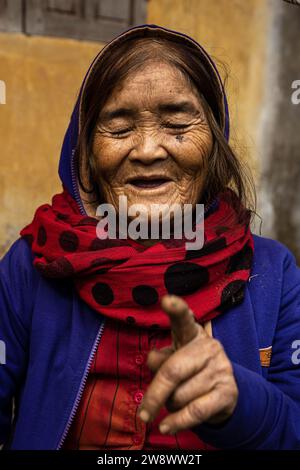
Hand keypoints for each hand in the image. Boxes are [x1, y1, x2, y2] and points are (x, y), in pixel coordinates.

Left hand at [138, 294, 237, 434]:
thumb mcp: (174, 359)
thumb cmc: (189, 370)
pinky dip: (177, 423)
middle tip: (143, 413)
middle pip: (172, 371)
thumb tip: (154, 362)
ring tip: (178, 400)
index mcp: (191, 334)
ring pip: (179, 396)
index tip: (166, 300)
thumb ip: (160, 359)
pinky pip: (194, 412)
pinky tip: (167, 426)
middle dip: (154, 395)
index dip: (176, 309)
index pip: (183, 320)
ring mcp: (221, 368)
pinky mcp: (228, 392)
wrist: (224, 391)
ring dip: (170, 406)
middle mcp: (209, 347)